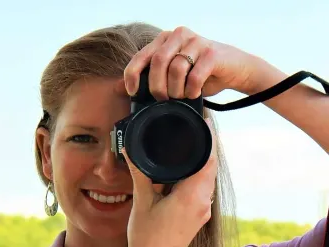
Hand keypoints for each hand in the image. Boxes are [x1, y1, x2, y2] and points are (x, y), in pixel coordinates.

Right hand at [121, 119, 216, 246]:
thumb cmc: (146, 237)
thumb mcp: (141, 201)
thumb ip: (139, 174)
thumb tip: (130, 152)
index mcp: (191, 196)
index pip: (209, 160)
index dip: (210, 139)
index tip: (206, 123)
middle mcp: (202, 204)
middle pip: (211, 168)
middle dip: (207, 149)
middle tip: (196, 131)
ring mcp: (202, 213)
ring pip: (209, 181)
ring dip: (204, 164)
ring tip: (191, 148)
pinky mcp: (199, 219)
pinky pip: (204, 192)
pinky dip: (199, 178)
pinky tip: (186, 174)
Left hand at [124, 26, 261, 99]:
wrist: (233, 70)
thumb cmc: (200, 74)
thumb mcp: (173, 75)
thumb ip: (153, 78)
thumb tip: (124, 90)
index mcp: (165, 39)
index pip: (141, 55)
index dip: (133, 74)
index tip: (133, 91)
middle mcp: (179, 35)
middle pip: (158, 62)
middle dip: (157, 87)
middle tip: (164, 99)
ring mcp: (196, 41)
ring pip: (176, 69)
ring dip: (176, 90)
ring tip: (182, 96)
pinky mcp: (211, 53)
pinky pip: (194, 76)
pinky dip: (192, 90)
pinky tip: (194, 93)